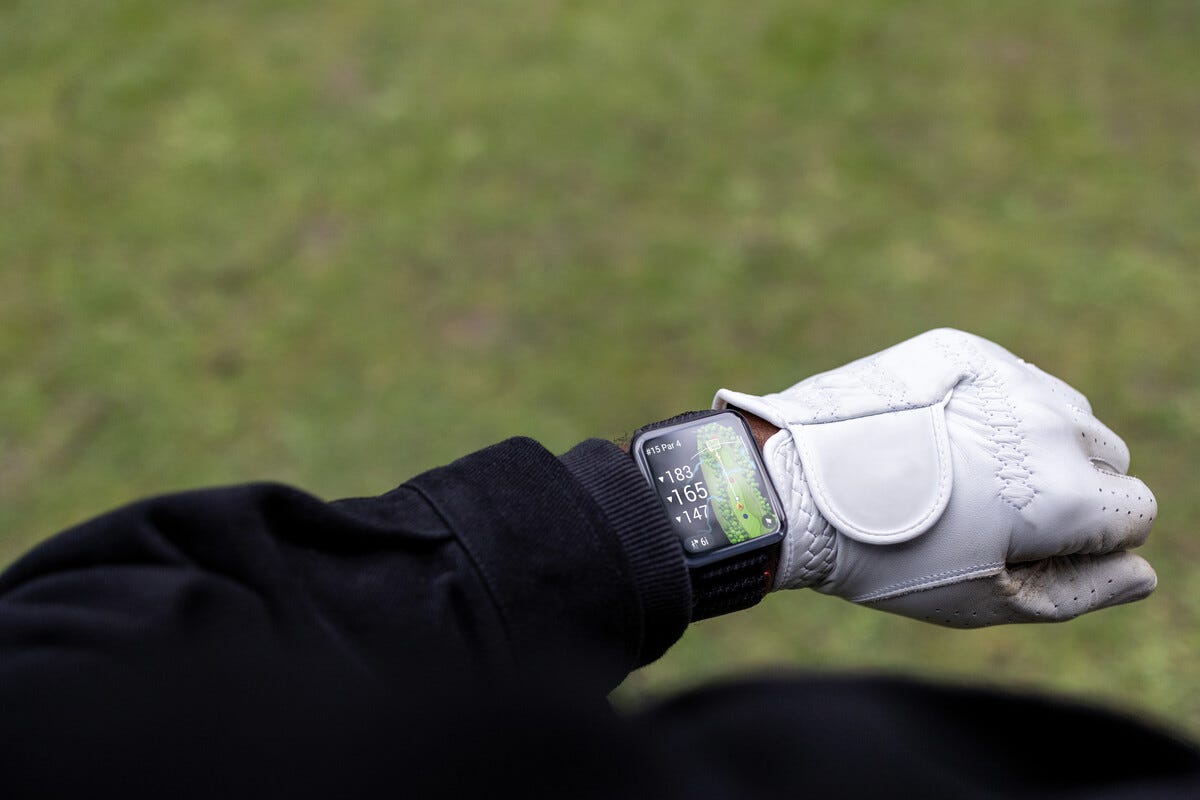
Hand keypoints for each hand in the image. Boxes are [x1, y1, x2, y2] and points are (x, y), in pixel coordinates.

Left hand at [715, 328, 1156, 626]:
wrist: (795, 485)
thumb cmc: (890, 557)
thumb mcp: (986, 601)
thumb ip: (1080, 591)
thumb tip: (1140, 573)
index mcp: (1071, 492)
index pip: (1136, 510)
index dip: (1091, 539)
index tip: (1030, 545)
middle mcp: (1053, 422)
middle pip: (1106, 454)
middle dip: (1069, 485)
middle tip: (990, 510)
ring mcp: (1010, 376)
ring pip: (1063, 410)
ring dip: (1035, 440)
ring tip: (961, 471)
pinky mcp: (966, 348)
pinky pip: (1012, 378)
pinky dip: (994, 406)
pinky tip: (940, 434)